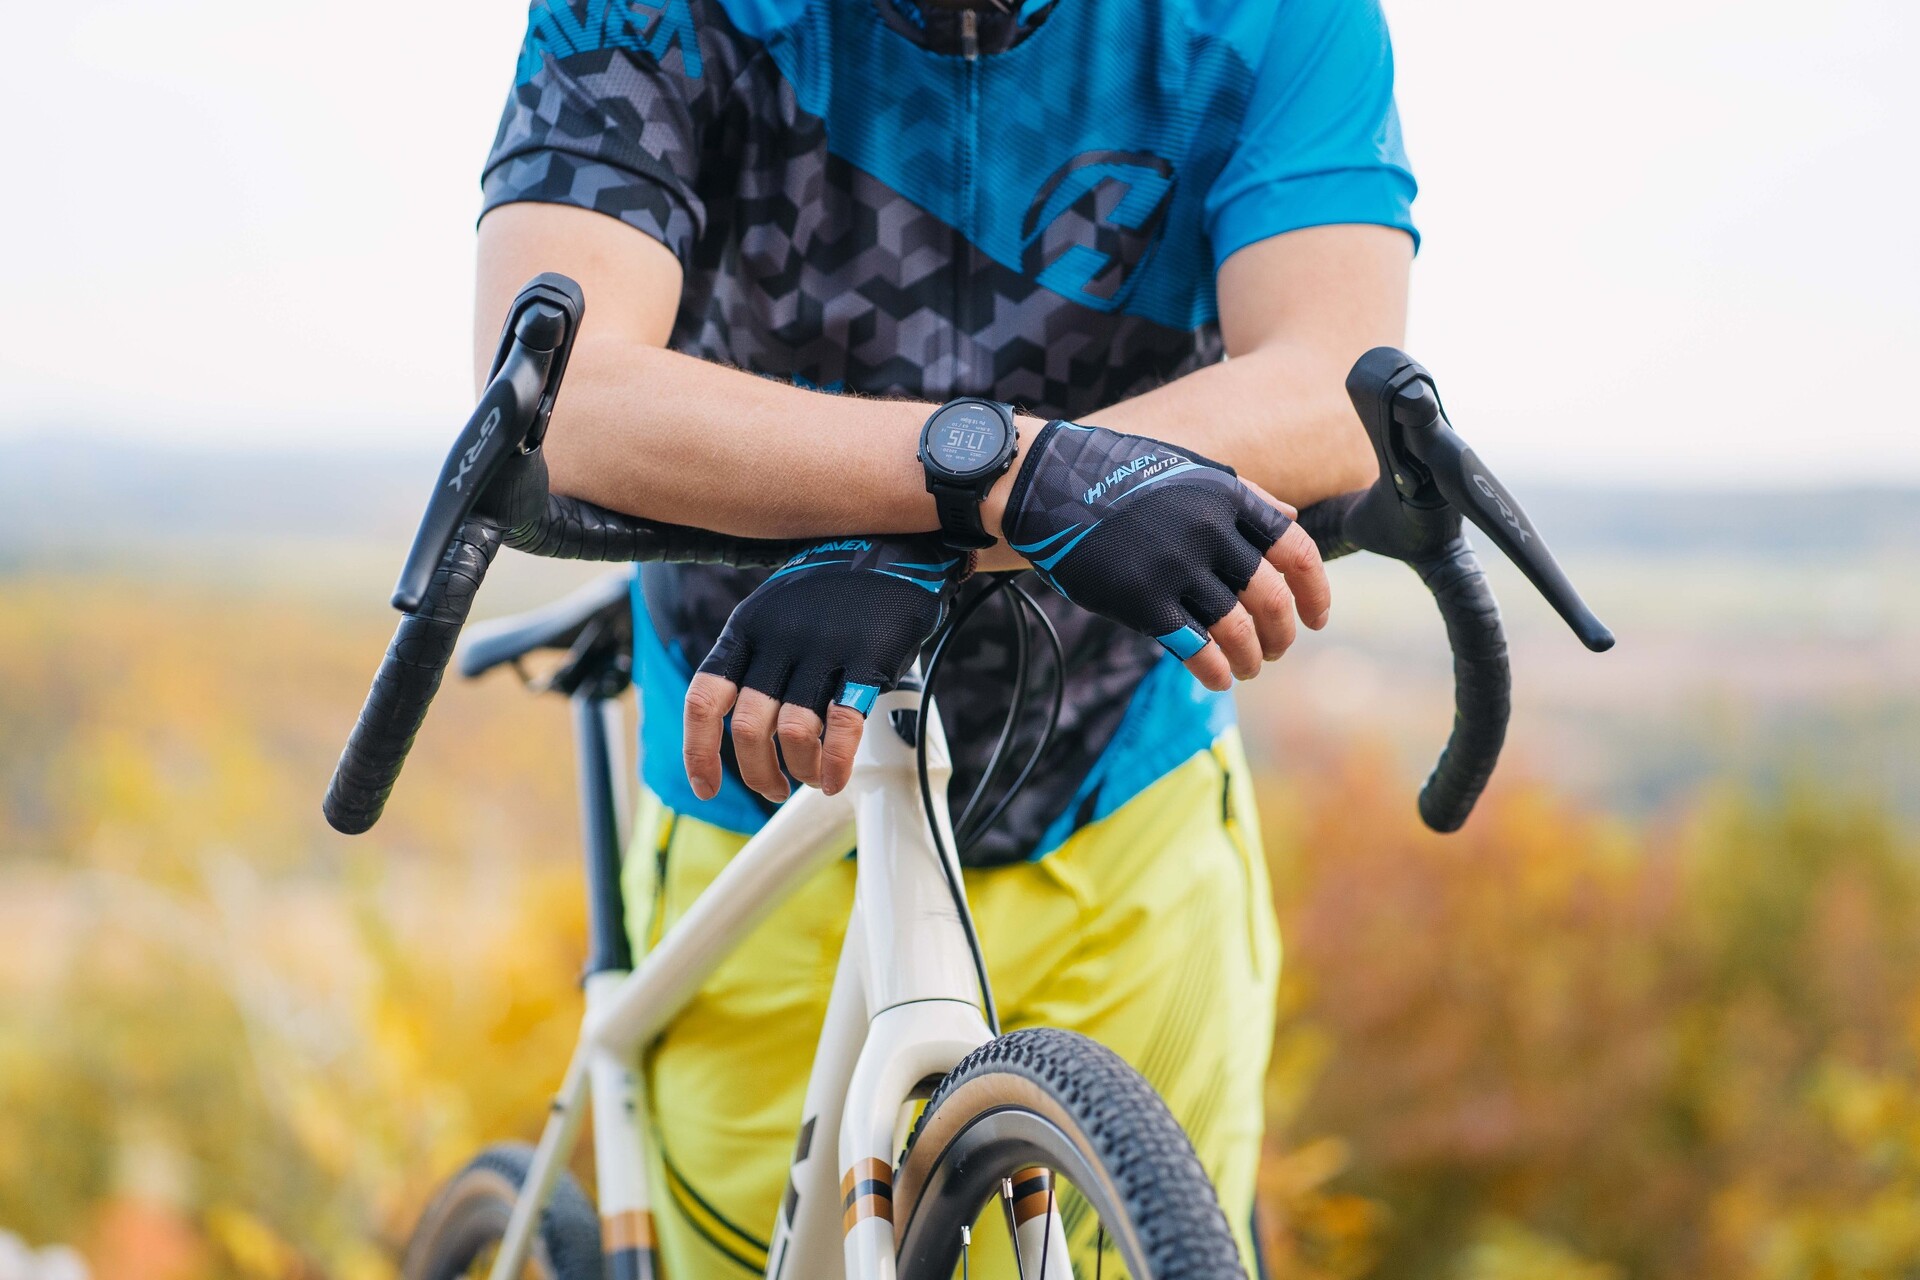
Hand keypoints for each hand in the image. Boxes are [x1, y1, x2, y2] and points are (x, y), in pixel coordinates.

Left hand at [684, 535, 965, 801]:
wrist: (893, 547)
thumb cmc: (832, 590)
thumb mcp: (775, 610)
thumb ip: (755, 660)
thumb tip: (743, 732)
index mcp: (745, 628)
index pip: (704, 699)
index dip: (699, 751)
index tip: (706, 786)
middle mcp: (777, 638)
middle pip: (748, 727)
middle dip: (757, 772)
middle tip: (773, 788)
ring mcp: (821, 647)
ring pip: (793, 732)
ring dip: (799, 769)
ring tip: (809, 779)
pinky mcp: (865, 658)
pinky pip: (842, 725)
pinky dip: (835, 763)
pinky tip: (835, 778)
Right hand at [1002, 420, 1328, 690]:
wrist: (1048, 485)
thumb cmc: (1120, 476)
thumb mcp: (1190, 470)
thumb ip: (1245, 496)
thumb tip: (1294, 520)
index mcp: (1228, 497)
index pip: (1296, 550)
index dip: (1316, 591)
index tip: (1318, 618)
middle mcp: (1208, 531)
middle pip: (1271, 598)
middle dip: (1283, 633)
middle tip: (1278, 649)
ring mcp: (1174, 567)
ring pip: (1236, 629)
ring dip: (1251, 658)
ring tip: (1249, 669)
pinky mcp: (1141, 600)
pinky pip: (1194, 647)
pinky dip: (1215, 670)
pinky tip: (1219, 679)